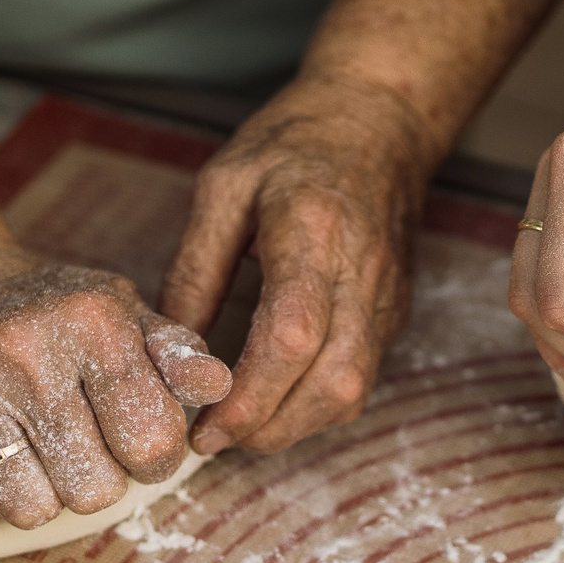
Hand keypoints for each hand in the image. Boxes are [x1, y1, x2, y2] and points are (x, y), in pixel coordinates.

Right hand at [0, 250, 230, 531]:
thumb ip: (178, 356)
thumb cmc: (57, 317)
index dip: (154, 455)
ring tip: (33, 450)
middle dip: (97, 480)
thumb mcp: (126, 317)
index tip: (135, 437)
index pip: (153, 444)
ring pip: (29, 511)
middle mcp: (23, 349)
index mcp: (92, 321)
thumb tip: (219, 387)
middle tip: (78, 442)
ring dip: (39, 495)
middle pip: (93, 491)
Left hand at [162, 70, 422, 454]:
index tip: (206, 425)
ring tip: (240, 430)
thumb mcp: (223, 187)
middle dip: (271, 428)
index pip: (293, 335)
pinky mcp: (394, 313)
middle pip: (332, 380)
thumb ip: (195, 267)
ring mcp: (386, 298)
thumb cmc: (294, 144)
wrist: (379, 123)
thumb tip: (170, 347)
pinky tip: (276, 403)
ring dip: (295, 426)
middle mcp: (362, 272)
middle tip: (214, 440)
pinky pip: (362, 379)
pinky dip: (317, 407)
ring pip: (354, 390)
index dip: (251, 395)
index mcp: (314, 232)